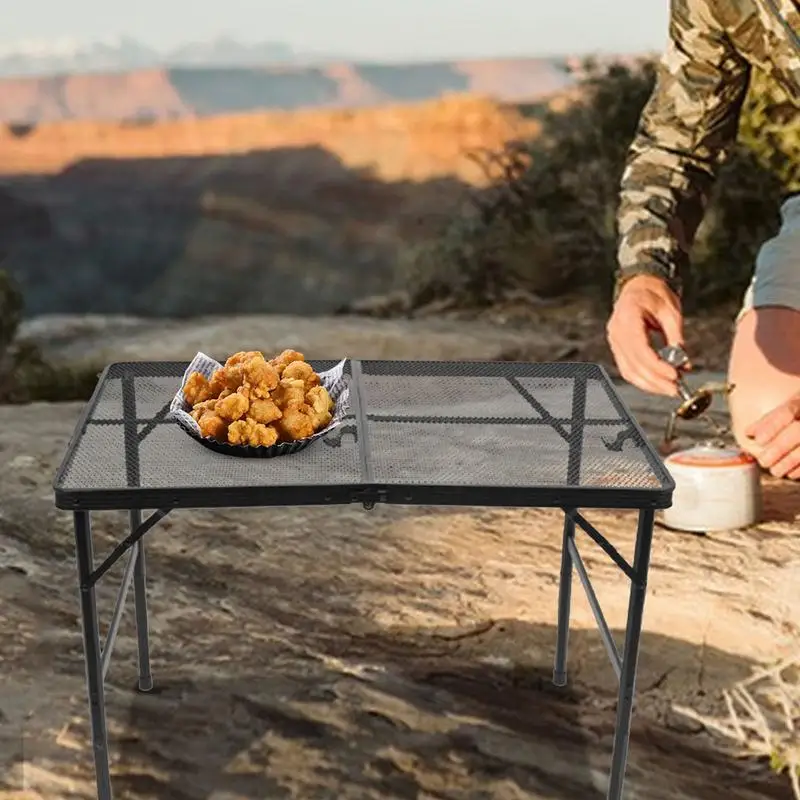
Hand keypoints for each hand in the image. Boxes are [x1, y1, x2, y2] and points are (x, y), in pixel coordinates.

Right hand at [606, 275, 684, 395]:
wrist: (639, 286)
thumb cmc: (654, 294)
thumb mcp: (671, 311)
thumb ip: (676, 336)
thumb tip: (682, 361)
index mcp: (628, 317)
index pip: (640, 349)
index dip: (657, 366)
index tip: (674, 375)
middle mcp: (617, 331)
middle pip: (634, 364)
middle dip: (656, 380)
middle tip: (676, 389)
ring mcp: (614, 341)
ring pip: (629, 371)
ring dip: (649, 384)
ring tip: (669, 389)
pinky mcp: (618, 348)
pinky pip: (628, 369)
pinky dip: (642, 380)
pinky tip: (657, 384)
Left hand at [745, 393, 799, 477]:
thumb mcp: (789, 408)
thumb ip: (769, 420)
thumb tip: (749, 433)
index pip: (787, 412)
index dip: (772, 426)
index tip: (758, 440)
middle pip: (798, 432)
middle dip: (779, 448)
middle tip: (764, 461)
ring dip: (789, 462)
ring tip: (775, 471)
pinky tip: (791, 474)